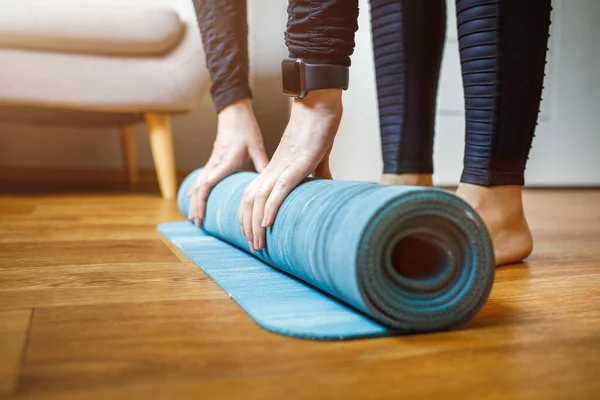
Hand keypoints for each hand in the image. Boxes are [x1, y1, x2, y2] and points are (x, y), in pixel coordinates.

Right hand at [188, 98, 267, 226]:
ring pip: (198, 185)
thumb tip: (273, 182)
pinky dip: (195, 191)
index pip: (207, 185)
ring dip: (194, 201)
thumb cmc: (246, 129)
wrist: (234, 113)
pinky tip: (192, 198)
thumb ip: (262, 164)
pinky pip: (200, 179)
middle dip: (196, 207)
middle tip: (196, 224)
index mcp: (224, 162)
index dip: (202, 202)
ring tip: (194, 217)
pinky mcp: (212, 161)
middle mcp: (214, 164)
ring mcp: (211, 162)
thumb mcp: (256, 147)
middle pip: (199, 189)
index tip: (201, 216)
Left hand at [239, 89, 342, 251]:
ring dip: (255, 224)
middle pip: (249, 201)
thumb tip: (327, 186)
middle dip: (248, 227)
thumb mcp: (316, 157)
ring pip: (259, 199)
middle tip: (254, 248)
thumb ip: (318, 173)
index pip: (251, 195)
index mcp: (275, 168)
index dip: (247, 216)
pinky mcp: (295, 164)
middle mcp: (273, 169)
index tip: (251, 233)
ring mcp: (282, 166)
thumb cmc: (317, 130)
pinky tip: (266, 224)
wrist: (320, 105)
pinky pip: (278, 189)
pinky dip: (270, 207)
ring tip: (258, 244)